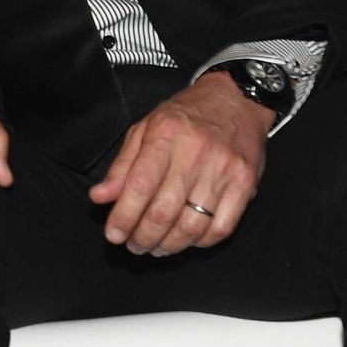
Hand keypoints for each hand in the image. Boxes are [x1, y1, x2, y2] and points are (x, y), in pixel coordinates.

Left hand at [89, 71, 272, 255]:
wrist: (236, 100)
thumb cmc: (185, 116)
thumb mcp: (145, 129)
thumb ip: (122, 166)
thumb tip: (100, 197)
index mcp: (165, 135)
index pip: (139, 185)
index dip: (124, 216)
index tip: (114, 235)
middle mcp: (195, 153)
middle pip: (164, 211)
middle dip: (143, 237)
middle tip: (134, 245)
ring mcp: (223, 170)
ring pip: (192, 226)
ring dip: (170, 245)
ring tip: (157, 246)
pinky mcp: (245, 184)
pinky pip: (222, 228)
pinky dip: (200, 242)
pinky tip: (187, 239)